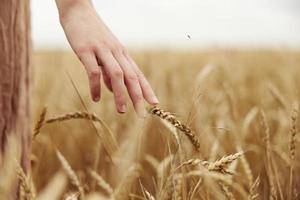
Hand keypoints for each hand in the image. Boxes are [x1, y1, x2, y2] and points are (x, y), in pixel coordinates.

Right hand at [56, 1, 157, 116]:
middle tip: (141, 114)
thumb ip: (109, 71)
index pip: (137, 74)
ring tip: (121, 111)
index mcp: (122, 54)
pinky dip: (96, 86)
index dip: (146, 89)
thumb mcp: (104, 53)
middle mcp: (116, 52)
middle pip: (131, 76)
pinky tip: (96, 98)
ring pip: (117, 75)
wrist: (78, 11)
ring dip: (120, 94)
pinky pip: (93, 71)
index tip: (154, 103)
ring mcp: (102, 50)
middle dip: (138, 96)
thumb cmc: (92, 34)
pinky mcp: (86, 50)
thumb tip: (112, 90)